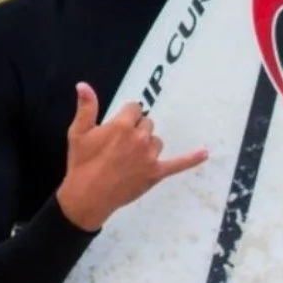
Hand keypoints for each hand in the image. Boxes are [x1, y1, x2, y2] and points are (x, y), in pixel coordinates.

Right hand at [55, 82, 207, 231]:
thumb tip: (83, 85)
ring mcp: (150, 157)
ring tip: (130, 156)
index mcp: (122, 126)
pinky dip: (191, 158)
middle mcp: (140, 138)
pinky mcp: (156, 173)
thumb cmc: (81, 164)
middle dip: (135, 129)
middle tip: (119, 144)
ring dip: (147, 144)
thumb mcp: (78, 132)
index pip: (134, 108)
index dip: (125, 116)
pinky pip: (178, 164)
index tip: (117, 126)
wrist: (87, 197)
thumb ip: (86, 107)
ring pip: (156, 140)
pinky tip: (204, 153)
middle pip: (146, 123)